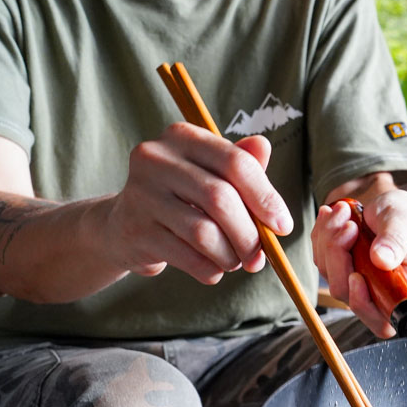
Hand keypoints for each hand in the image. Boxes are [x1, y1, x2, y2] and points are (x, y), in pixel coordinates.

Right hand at [105, 123, 292, 283]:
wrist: (123, 226)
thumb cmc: (181, 197)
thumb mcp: (211, 175)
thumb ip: (241, 164)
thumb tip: (263, 145)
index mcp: (182, 137)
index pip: (235, 163)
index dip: (266, 198)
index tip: (283, 227)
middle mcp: (156, 158)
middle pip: (221, 199)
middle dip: (249, 235)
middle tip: (259, 257)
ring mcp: (141, 194)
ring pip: (205, 232)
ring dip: (230, 256)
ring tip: (234, 262)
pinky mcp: (135, 230)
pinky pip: (187, 257)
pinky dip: (210, 269)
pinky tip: (212, 269)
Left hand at [312, 180, 406, 337]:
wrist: (390, 205)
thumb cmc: (405, 215)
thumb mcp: (405, 221)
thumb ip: (395, 240)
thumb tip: (381, 260)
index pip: (383, 319)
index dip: (364, 303)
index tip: (356, 275)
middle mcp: (383, 294)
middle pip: (350, 296)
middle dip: (340, 259)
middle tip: (348, 225)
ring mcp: (360, 285)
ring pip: (332, 278)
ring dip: (330, 242)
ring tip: (343, 212)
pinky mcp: (343, 273)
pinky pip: (323, 262)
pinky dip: (322, 237)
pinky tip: (333, 217)